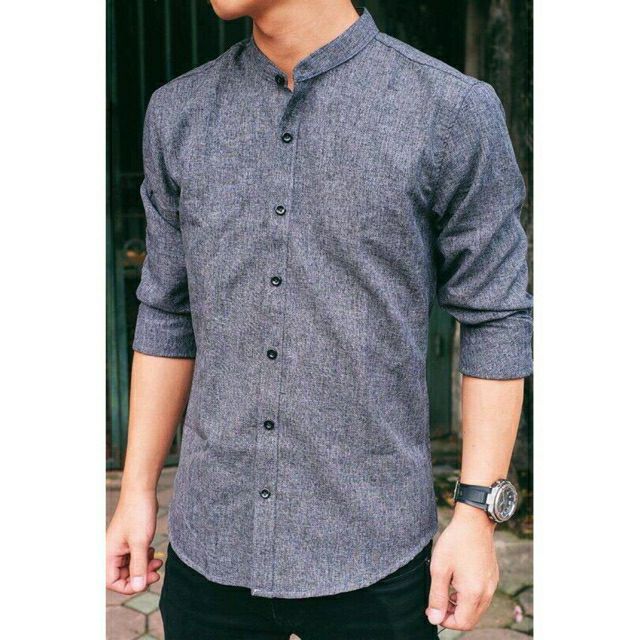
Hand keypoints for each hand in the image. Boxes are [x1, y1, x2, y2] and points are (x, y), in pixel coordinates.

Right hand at [106, 489, 162, 593]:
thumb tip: (137, 587)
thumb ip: (138, 566)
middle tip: (156, 572)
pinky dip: (145, 558)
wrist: (141, 492)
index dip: (129, 586)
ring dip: (144, 567)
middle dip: (140, 576)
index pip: (112, 582)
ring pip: (131, 567)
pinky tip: (153, 552)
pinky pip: (135, 557)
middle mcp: (112, 552)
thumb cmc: (138, 513)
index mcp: (108, 554)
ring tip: (157, 562)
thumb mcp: (140, 542)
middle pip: (123, 576)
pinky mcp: (130, 541)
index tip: (145, 581)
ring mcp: (121, 546)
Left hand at [426, 503, 499, 630]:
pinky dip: (469, 597)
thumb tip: (434, 618)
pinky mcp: (493, 577)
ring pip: (477, 609)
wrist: (474, 522)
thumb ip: (437, 597)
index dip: (445, 621)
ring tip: (446, 589)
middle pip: (471, 620)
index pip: (462, 623)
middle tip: (438, 601)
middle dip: (453, 616)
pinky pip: (482, 597)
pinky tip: (458, 581)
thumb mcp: (439, 569)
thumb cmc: (455, 542)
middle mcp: (487, 592)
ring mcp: (492, 585)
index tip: (433, 609)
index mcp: (473, 593)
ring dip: (461, 607)